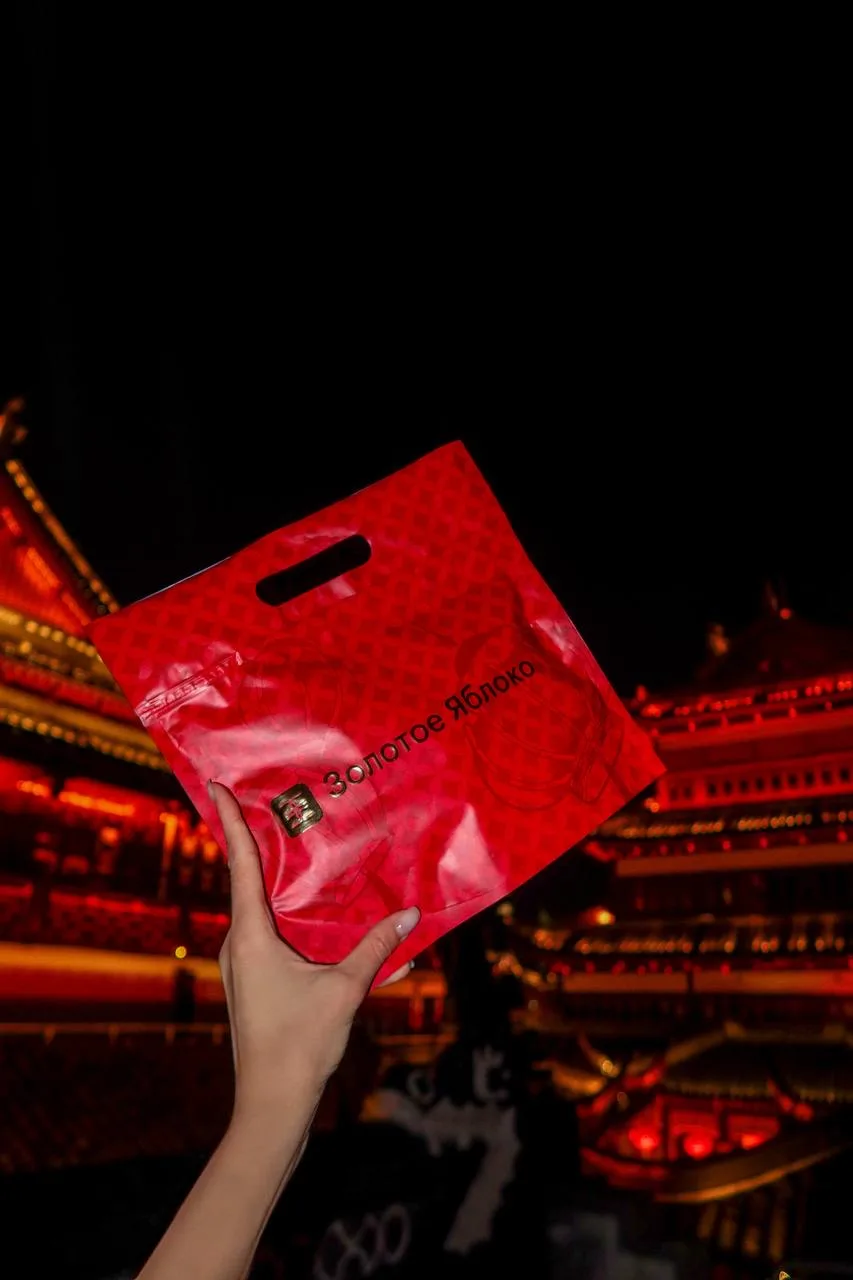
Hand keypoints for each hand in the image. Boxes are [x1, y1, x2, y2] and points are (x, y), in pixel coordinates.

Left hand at [209, 782, 419, 1123]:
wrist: (272, 1105)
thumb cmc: (301, 1044)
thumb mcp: (345, 990)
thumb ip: (378, 949)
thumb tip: (413, 914)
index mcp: (251, 935)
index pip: (239, 864)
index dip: (230, 821)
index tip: (215, 784)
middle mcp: (239, 943)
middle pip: (246, 880)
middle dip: (256, 842)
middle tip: (269, 801)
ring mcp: (243, 964)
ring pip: (260, 910)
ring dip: (276, 882)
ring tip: (296, 849)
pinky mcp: (254, 982)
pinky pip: (269, 934)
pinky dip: (289, 917)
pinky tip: (317, 916)